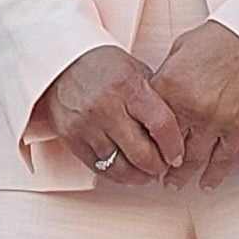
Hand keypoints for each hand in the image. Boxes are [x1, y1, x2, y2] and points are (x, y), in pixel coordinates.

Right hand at [37, 44, 184, 186]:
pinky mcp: (72, 139)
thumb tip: (178, 129)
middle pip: (142, 153)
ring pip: (121, 168)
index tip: (178, 154)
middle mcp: (107, 108)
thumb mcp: (134, 70)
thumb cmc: (102, 65)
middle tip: (165, 165)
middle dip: (159, 166)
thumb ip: (154, 98)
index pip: (161, 124)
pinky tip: (127, 171)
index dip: (174, 145)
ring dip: (140, 176)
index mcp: (128, 86)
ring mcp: (87, 126)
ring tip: (148, 172)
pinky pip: (100, 169)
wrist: (60, 62)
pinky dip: (118, 176)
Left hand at [149, 21, 238, 190]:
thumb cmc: (219, 37)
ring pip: (193, 159)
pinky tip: (206, 183)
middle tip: (154, 173)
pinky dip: (213, 175)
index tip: (141, 149)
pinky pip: (222, 159)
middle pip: (167, 146)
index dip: (142, 139)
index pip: (148, 123)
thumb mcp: (180, 48)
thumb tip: (157, 94)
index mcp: (169, 85)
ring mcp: (214, 120)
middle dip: (159, 164)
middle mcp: (189, 107)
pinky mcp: (237, 127)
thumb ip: (166, 75)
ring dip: (181, 176)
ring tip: (173, 184)